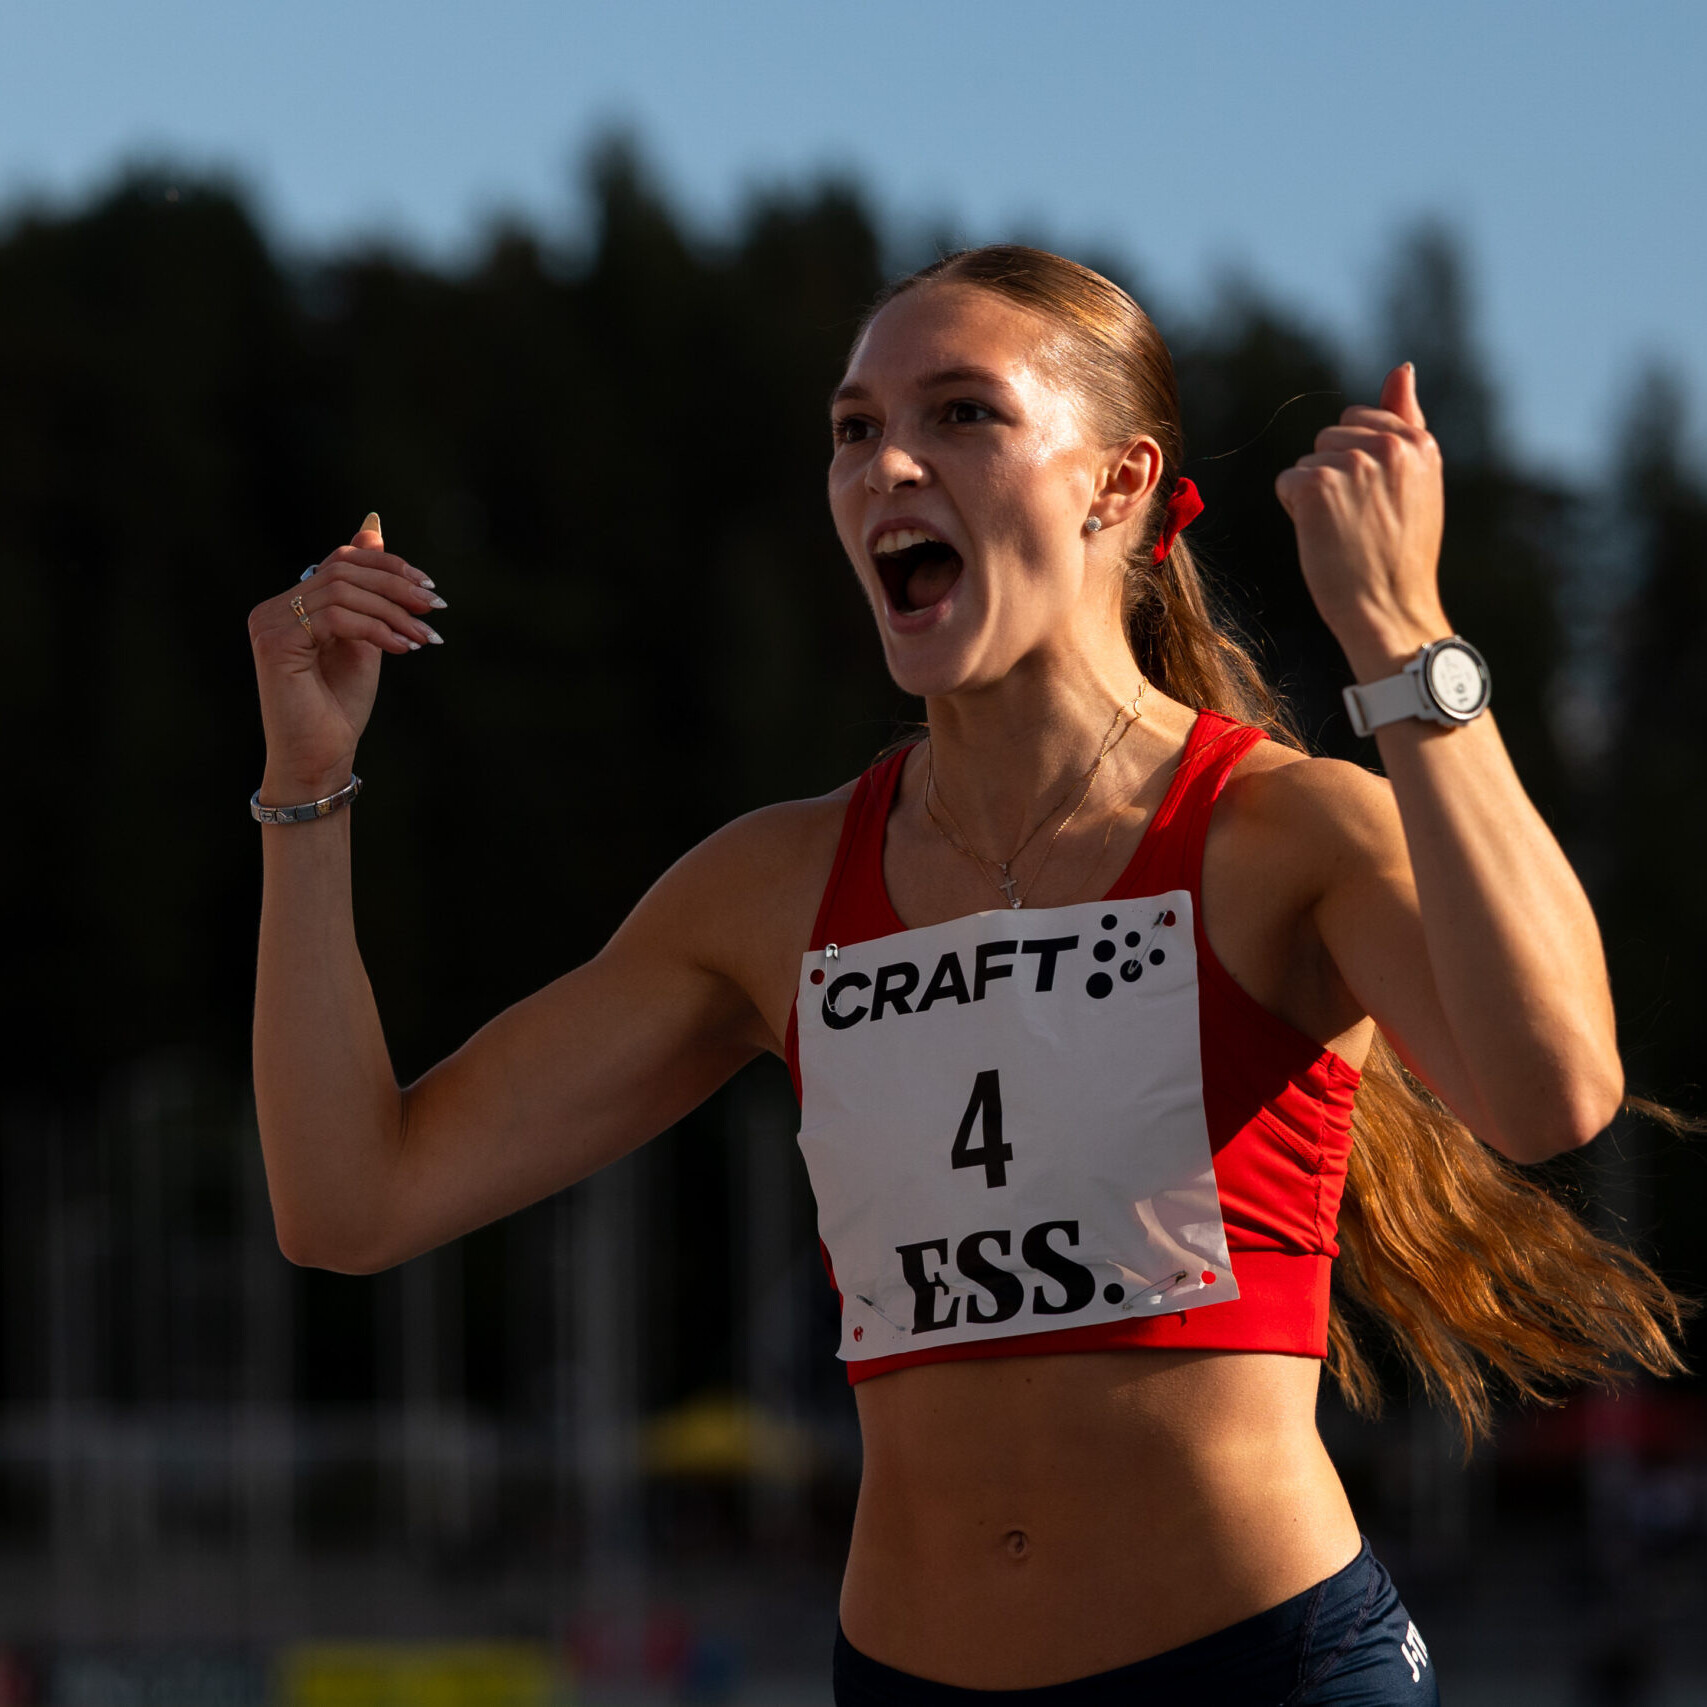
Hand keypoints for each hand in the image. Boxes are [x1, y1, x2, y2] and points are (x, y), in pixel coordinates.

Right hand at [248, 514, 444, 797]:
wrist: (320, 757)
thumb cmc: (340, 706)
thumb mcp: (366, 639)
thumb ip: (370, 593)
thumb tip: (373, 530)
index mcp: (293, 604)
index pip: (342, 561)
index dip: (388, 566)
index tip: (429, 588)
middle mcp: (273, 608)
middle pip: (344, 570)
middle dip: (396, 585)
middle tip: (434, 606)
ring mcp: (269, 623)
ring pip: (343, 592)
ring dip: (393, 611)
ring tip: (423, 636)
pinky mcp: (275, 643)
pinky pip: (336, 618)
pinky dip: (377, 629)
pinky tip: (402, 648)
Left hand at [1275, 365, 1448, 672]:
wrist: (1388, 609)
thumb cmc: (1399, 555)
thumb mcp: (1416, 482)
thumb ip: (1406, 421)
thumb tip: (1401, 368)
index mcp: (1419, 443)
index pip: (1360, 422)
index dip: (1356, 464)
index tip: (1376, 504)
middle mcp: (1389, 446)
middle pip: (1328, 439)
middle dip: (1333, 476)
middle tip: (1359, 521)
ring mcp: (1353, 464)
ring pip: (1307, 462)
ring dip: (1314, 495)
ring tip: (1344, 531)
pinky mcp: (1317, 486)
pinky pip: (1288, 483)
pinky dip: (1296, 511)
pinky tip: (1323, 536)